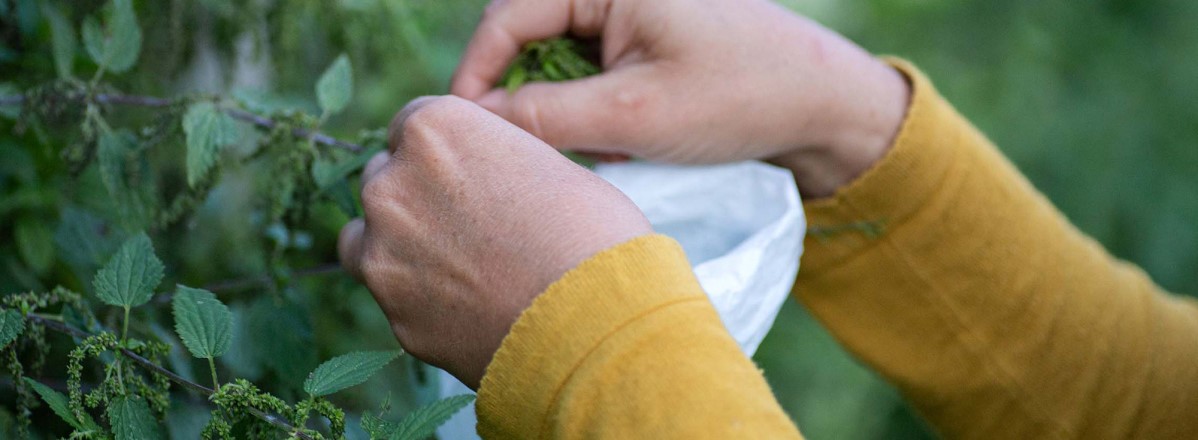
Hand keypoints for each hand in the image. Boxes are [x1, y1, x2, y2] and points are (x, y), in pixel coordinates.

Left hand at [337, 96, 651, 387]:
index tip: (470, 172)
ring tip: (455, 266)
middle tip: (469, 224)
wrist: (594, 324)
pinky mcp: (393, 315)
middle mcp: (393, 184)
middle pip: (385, 177)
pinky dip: (418, 299)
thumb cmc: (591, 235)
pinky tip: (466, 307)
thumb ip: (495, 159)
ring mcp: (384, 253)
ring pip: (367, 238)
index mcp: (435, 130)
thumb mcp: (550, 165)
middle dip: (417, 196)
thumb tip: (486, 175)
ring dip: (398, 244)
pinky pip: (394, 297)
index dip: (445, 150)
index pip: (414, 123)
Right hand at [451, 0, 909, 197]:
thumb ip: (545, 116)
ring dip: (565, 110)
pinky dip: (594, 111)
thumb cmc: (738, 97)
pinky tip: (628, 140)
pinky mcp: (641, 37)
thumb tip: (474, 122)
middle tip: (550, 148)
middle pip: (527, 37)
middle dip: (530, 97)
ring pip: (556, 60)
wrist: (824, 104)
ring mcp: (627, 9)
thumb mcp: (634, 115)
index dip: (478, 77)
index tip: (469, 134)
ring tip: (609, 146)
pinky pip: (588, 71)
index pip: (508, 17)